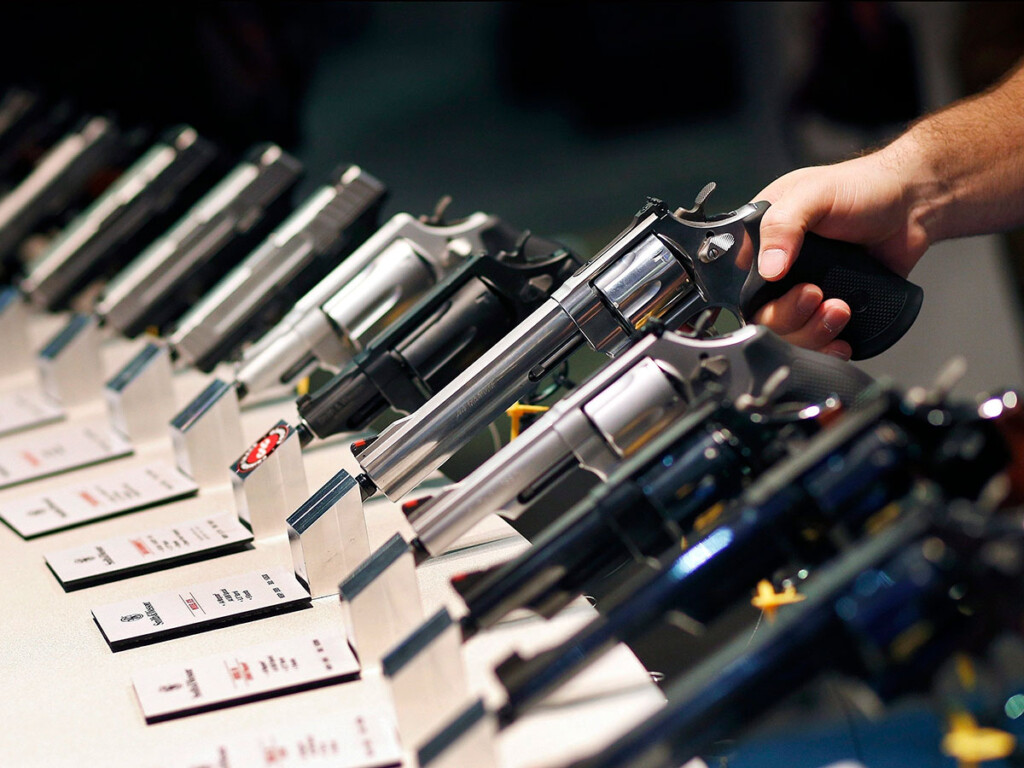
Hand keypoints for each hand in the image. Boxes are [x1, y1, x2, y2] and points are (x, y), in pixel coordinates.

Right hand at [751, 147, 930, 357]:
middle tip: (818, 296)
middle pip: (764, 317)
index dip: (760, 298)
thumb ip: (783, 225)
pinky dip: (827, 347)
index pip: (741, 284)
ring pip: (790, 334)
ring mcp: (804, 290)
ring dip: (813, 332)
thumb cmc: (863, 187)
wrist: (912, 206)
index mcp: (763, 240)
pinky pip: (818, 340)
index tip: (797, 288)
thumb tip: (769, 269)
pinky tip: (841, 339)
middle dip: (792, 317)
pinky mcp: (830, 307)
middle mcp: (779, 269)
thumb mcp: (814, 194)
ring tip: (840, 310)